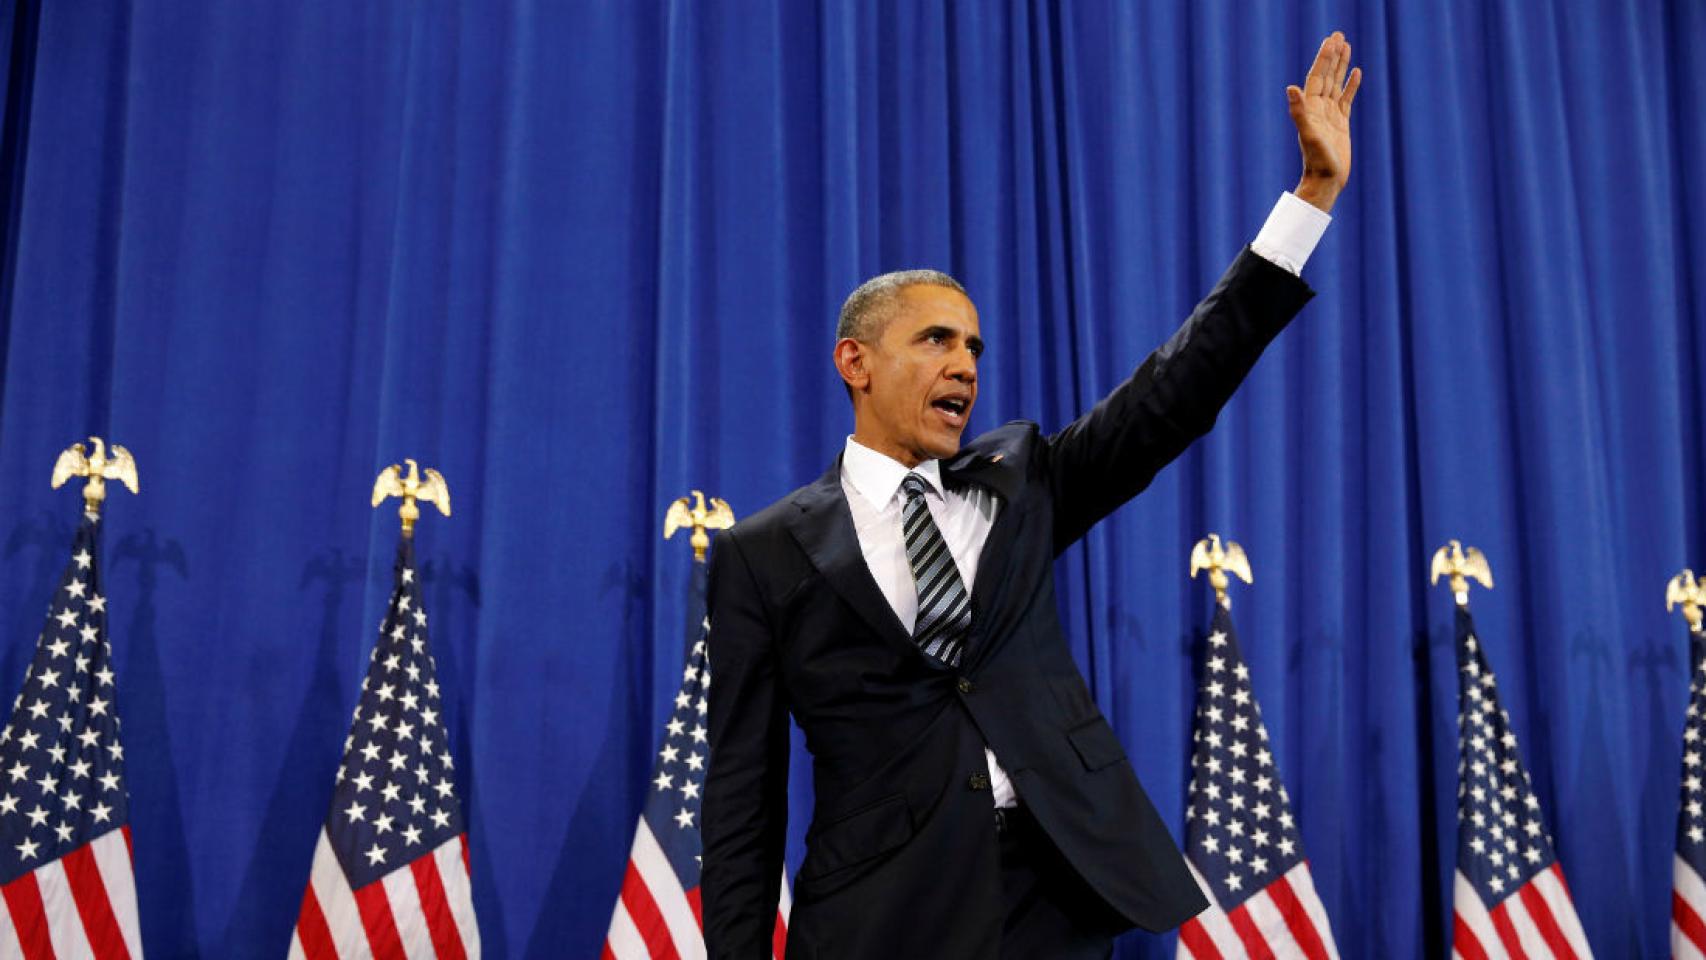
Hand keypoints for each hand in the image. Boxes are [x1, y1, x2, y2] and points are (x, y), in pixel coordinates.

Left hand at [1287, 32, 1360, 212]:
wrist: (1326, 182)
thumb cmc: (1317, 161)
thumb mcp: (1309, 135)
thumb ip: (1299, 112)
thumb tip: (1290, 89)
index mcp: (1310, 108)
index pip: (1318, 76)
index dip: (1324, 58)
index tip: (1332, 40)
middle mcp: (1319, 109)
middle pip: (1327, 75)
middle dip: (1332, 55)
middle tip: (1339, 34)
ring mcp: (1330, 115)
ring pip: (1336, 84)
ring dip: (1341, 65)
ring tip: (1346, 46)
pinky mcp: (1341, 124)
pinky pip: (1346, 99)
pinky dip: (1351, 85)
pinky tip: (1356, 72)